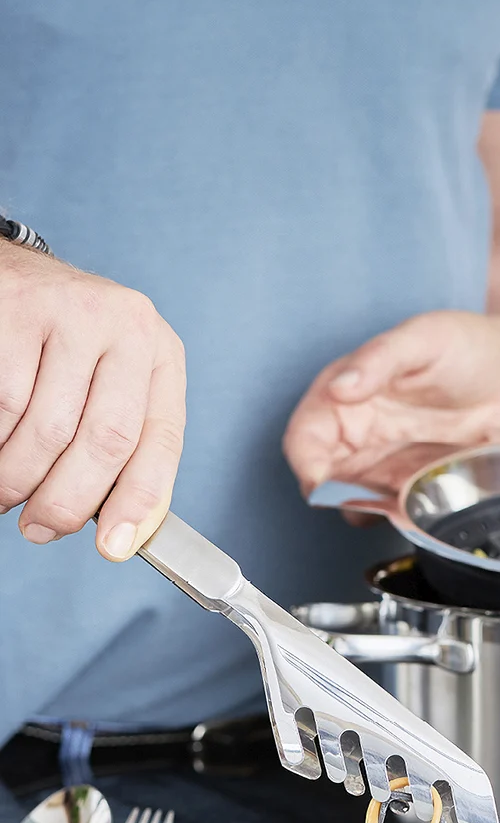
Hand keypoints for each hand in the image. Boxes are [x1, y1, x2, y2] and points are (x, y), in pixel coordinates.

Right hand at [0, 242, 185, 559]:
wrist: (11, 274)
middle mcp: (125, 326)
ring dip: (18, 479)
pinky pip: (2, 405)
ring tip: (6, 492)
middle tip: (39, 528)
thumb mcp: (112, 383)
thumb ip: (125, 446)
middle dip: (67, 501)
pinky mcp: (15, 311)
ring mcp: (69, 312)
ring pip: (44, 430)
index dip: (138, 501)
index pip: (160, 440)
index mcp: (159, 353)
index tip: (115, 548)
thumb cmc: (63, 345)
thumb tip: (124, 531)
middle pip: (105, 441)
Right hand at [282, 310, 499, 493]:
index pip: (305, 437)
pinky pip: (393, 512)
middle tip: (366, 499)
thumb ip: (380, 359)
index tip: (322, 482)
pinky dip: (398, 520)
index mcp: (347, 394)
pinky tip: (420, 511)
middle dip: (334, 496)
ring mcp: (386, 463)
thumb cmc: (471, 347)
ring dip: (368, 512)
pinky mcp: (414, 486)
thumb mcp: (426, 338)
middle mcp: (360, 433)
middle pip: (322, 477)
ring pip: (354, 501)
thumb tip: (340, 387)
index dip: (306, 462)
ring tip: (401, 503)